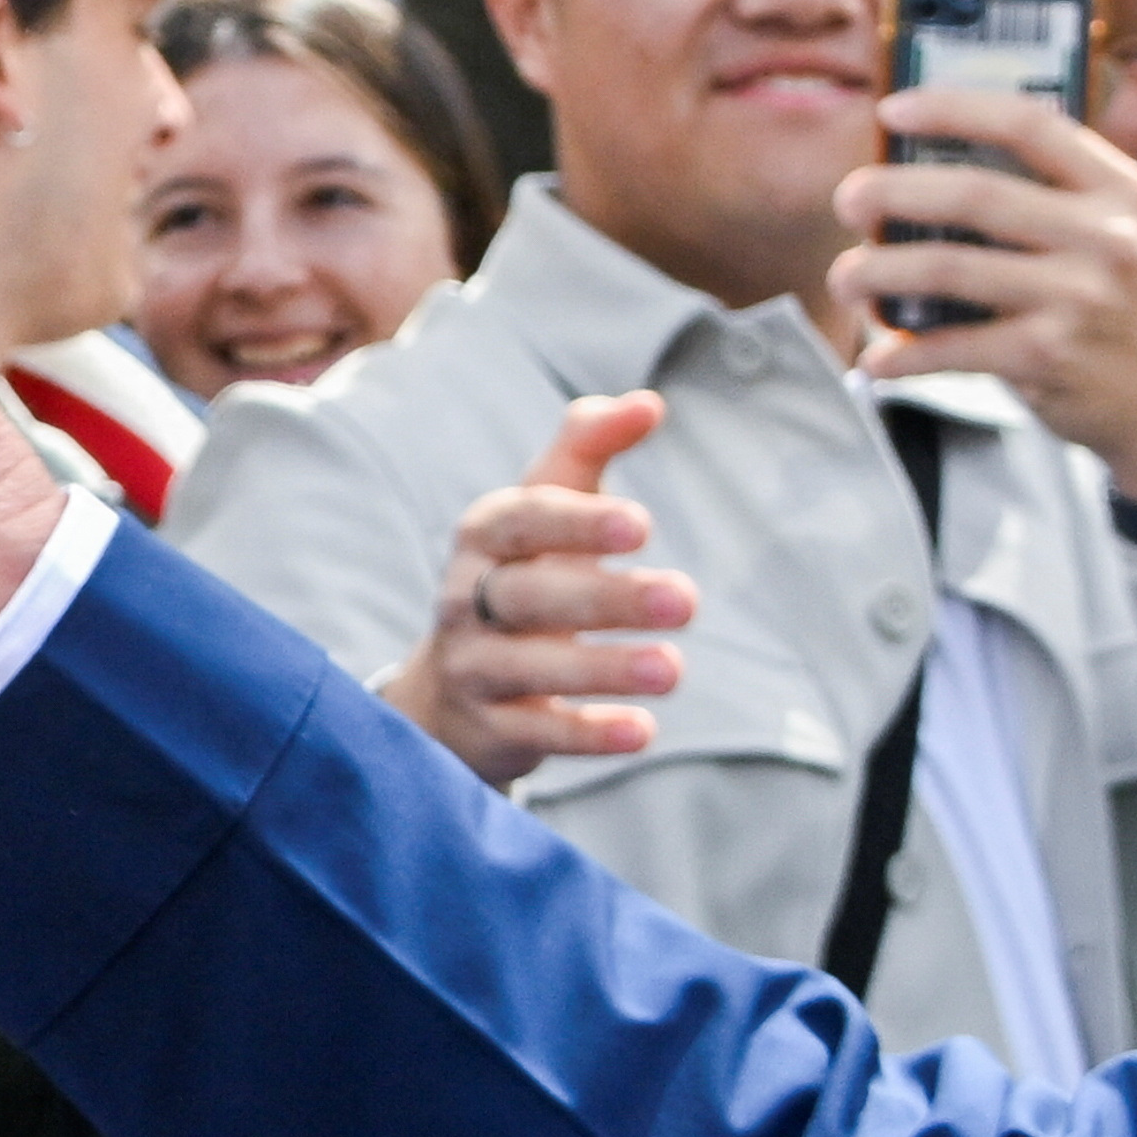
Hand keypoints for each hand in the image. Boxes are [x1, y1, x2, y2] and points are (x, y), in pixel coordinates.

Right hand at [378, 393, 698, 789]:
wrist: (448, 691)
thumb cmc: (519, 573)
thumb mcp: (542, 507)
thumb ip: (587, 449)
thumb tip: (649, 403)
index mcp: (485, 536)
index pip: (523, 521)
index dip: (578, 523)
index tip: (644, 526)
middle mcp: (468, 600)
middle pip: (531, 597)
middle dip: (608, 599)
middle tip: (688, 600)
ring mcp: (475, 668)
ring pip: (531, 668)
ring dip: (604, 669)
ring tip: (674, 669)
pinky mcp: (491, 730)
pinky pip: (537, 733)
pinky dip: (587, 733)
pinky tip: (641, 731)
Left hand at [836, 90, 1136, 500]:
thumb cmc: (1118, 311)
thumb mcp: (1113, 234)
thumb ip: (1050, 196)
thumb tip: (927, 164)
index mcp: (1116, 189)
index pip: (1028, 124)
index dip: (952, 108)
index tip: (890, 111)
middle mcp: (1104, 236)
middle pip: (974, 193)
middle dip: (894, 192)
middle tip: (848, 201)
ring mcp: (1078, 298)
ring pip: (949, 268)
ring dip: (878, 272)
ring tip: (845, 279)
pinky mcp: (1050, 358)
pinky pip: (953, 347)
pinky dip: (903, 354)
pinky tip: (876, 360)